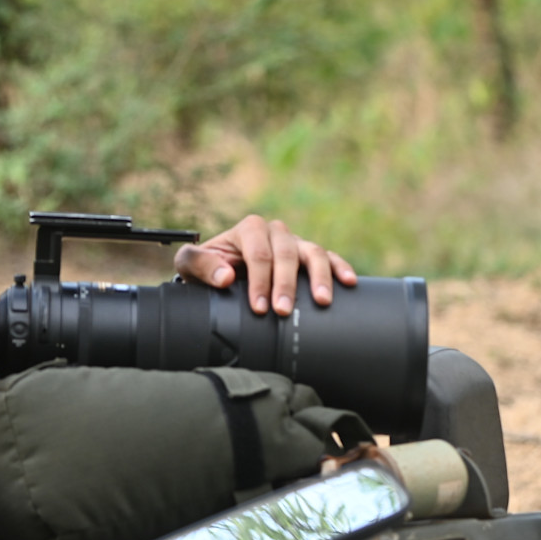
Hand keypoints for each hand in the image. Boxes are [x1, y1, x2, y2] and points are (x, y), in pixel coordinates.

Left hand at [173, 214, 356, 315]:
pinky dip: (340, 266)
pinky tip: (349, 281)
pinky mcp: (309, 255)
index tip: (260, 307)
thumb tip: (226, 277)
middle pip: (286, 254)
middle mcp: (274, 232)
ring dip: (319, 276)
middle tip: (282, 310)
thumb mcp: (191, 266)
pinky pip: (329, 257)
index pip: (258, 253)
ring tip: (322, 300)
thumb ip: (201, 266)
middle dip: (285, 284)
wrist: (221, 271)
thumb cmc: (207, 268)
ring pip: (312, 252)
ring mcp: (294, 242)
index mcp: (248, 229)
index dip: (260, 280)